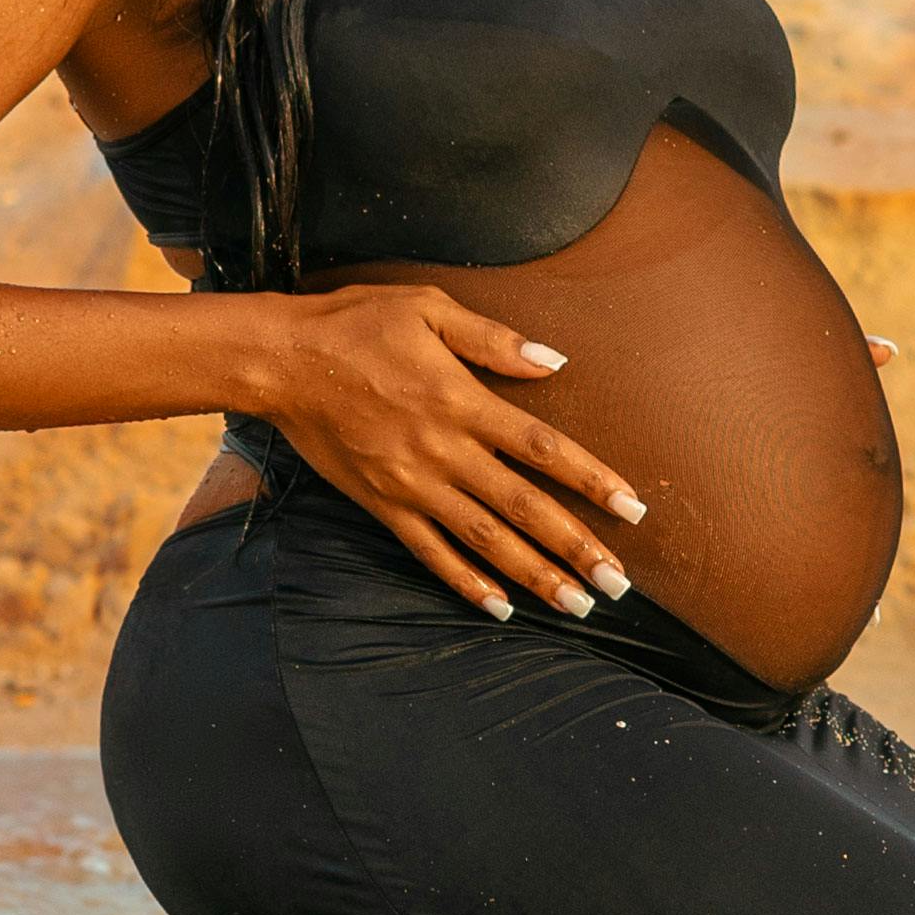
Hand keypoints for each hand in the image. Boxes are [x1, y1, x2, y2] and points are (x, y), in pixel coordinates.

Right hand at [252, 284, 646, 622]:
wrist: (281, 362)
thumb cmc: (356, 324)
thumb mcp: (428, 308)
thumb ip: (493, 339)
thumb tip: (553, 361)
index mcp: (463, 402)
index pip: (544, 449)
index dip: (592, 480)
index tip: (632, 509)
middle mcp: (444, 452)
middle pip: (523, 508)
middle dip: (576, 548)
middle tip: (618, 584)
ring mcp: (412, 485)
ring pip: (484, 540)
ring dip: (534, 575)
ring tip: (577, 604)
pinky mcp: (382, 505)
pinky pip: (430, 553)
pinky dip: (466, 583)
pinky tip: (500, 606)